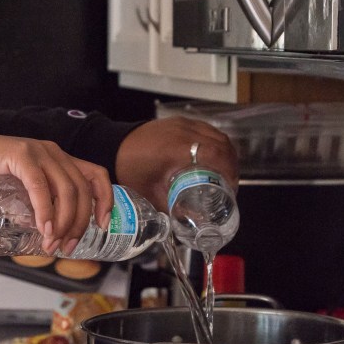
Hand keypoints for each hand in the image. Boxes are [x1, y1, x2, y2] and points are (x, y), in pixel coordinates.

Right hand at [0, 133, 112, 254]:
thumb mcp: (28, 187)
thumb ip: (44, 200)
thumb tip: (55, 234)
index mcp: (61, 159)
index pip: (97, 175)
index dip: (105, 200)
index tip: (102, 225)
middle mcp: (55, 153)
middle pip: (81, 190)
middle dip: (79, 224)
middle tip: (67, 247)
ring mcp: (40, 152)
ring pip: (66, 191)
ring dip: (62, 222)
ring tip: (51, 243)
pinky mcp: (22, 155)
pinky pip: (40, 187)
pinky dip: (45, 211)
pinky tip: (43, 228)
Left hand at [114, 117, 238, 211]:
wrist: (112, 146)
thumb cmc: (128, 169)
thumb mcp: (150, 193)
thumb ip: (173, 208)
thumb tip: (193, 222)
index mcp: (176, 149)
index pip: (215, 155)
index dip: (229, 171)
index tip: (231, 187)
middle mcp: (183, 132)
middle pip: (221, 144)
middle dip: (232, 164)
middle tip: (231, 184)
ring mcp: (182, 124)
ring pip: (217, 135)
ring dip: (226, 153)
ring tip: (226, 172)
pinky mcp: (180, 121)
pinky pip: (207, 129)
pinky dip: (216, 143)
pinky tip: (215, 157)